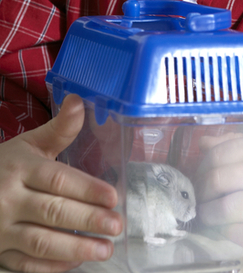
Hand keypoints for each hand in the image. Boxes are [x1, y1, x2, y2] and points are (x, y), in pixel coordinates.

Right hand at [0, 94, 122, 272]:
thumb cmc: (5, 166)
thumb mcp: (28, 144)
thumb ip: (58, 129)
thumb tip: (79, 101)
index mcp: (20, 168)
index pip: (56, 179)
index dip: (86, 188)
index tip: (113, 197)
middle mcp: (8, 199)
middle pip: (52, 211)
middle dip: (88, 220)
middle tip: (116, 225)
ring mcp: (1, 229)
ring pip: (40, 242)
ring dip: (76, 248)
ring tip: (105, 248)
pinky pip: (26, 264)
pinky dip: (52, 266)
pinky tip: (77, 261)